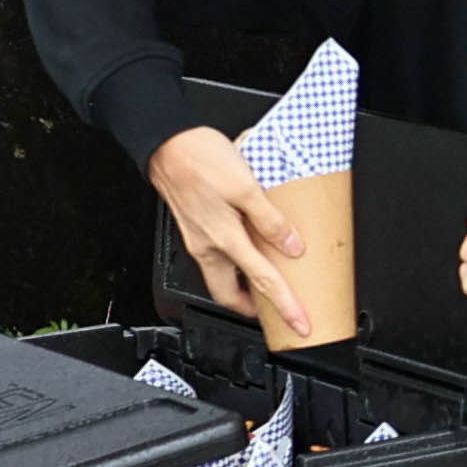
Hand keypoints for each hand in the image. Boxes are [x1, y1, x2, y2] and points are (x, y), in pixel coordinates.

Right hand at [145, 128, 319, 339]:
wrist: (166, 143)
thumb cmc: (200, 159)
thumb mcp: (245, 186)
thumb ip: (270, 219)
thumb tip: (292, 246)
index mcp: (223, 240)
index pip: (261, 282)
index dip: (284, 306)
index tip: (300, 324)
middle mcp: (207, 246)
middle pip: (229, 294)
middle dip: (252, 308)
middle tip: (276, 309)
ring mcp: (197, 238)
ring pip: (220, 276)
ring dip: (242, 285)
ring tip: (264, 280)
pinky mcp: (193, 225)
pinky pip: (215, 257)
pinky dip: (234, 261)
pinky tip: (248, 247)